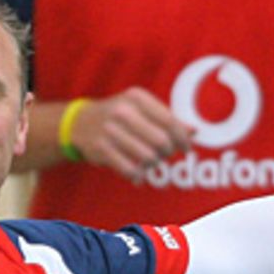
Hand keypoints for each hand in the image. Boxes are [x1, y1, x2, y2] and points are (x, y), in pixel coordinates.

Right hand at [70, 88, 193, 180]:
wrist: (80, 122)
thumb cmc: (119, 115)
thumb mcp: (140, 108)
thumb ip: (167, 118)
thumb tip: (193, 132)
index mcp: (136, 98)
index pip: (168, 120)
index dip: (181, 138)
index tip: (187, 148)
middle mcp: (122, 111)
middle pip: (161, 141)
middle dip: (168, 152)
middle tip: (165, 155)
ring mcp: (110, 130)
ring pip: (148, 157)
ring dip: (153, 164)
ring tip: (150, 162)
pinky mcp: (101, 149)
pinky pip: (130, 169)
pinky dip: (138, 176)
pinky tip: (138, 175)